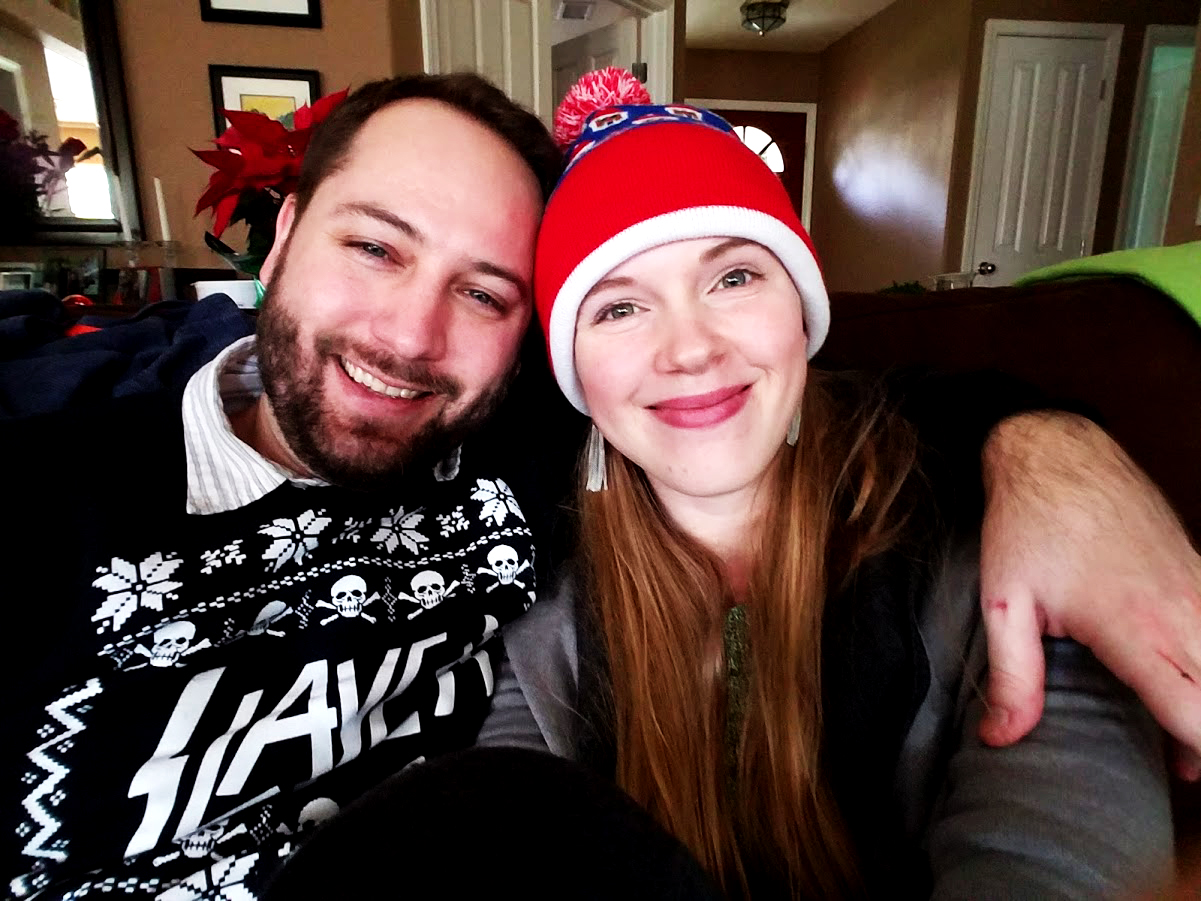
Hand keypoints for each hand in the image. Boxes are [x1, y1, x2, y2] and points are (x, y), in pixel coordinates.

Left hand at [976, 411, 1200, 775]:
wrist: (1056, 451)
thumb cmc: (1028, 525)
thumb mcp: (1005, 603)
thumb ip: (1013, 676)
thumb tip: (1001, 739)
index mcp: (1134, 627)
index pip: (1195, 711)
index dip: (1196, 750)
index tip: (1176, 769)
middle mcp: (1182, 610)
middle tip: (1179, 759)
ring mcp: (1199, 587)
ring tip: (1182, 731)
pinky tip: (1187, 677)